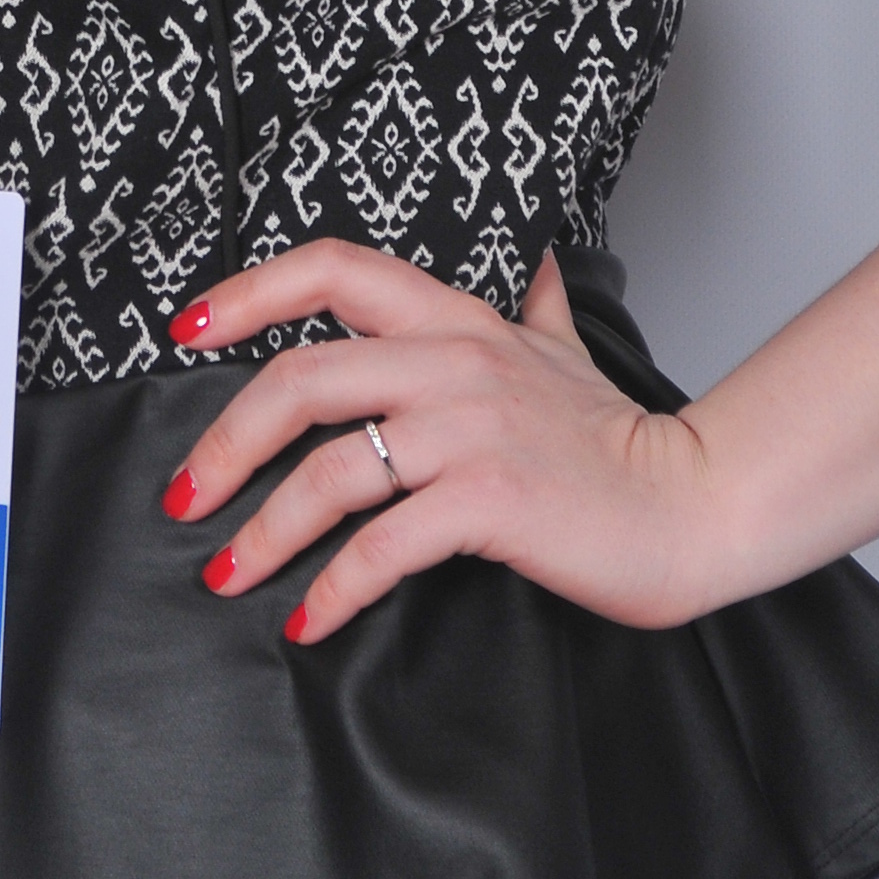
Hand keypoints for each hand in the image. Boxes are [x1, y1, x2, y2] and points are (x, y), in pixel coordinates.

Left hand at [161, 242, 728, 640]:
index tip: (186, 330)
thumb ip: (536, 304)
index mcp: (457, 319)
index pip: (332, 269)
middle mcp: (455, 362)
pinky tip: (309, 621)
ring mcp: (472, 431)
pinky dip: (335, 589)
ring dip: (265, 531)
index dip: (249, 291)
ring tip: (228, 572)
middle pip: (301, 379)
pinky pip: (384, 546)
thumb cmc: (618, 438)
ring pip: (331, 469)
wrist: (693, 505)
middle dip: (224, 443)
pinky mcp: (490, 503)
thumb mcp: (567, 350)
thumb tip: (536, 257)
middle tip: (186, 496)